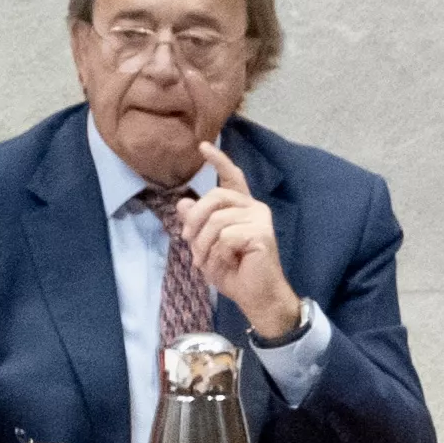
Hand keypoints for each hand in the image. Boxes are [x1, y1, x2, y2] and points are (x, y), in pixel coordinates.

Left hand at [177, 158, 304, 342]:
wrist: (255, 295)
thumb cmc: (233, 271)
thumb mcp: (206, 246)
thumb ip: (197, 225)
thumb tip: (182, 202)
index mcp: (242, 207)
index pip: (231, 177)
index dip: (218, 161)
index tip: (202, 146)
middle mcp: (254, 208)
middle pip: (214, 198)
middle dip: (194, 221)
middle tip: (188, 241)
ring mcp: (260, 219)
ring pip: (216, 221)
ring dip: (203, 245)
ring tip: (205, 261)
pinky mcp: (261, 234)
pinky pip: (225, 237)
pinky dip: (216, 254)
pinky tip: (225, 263)